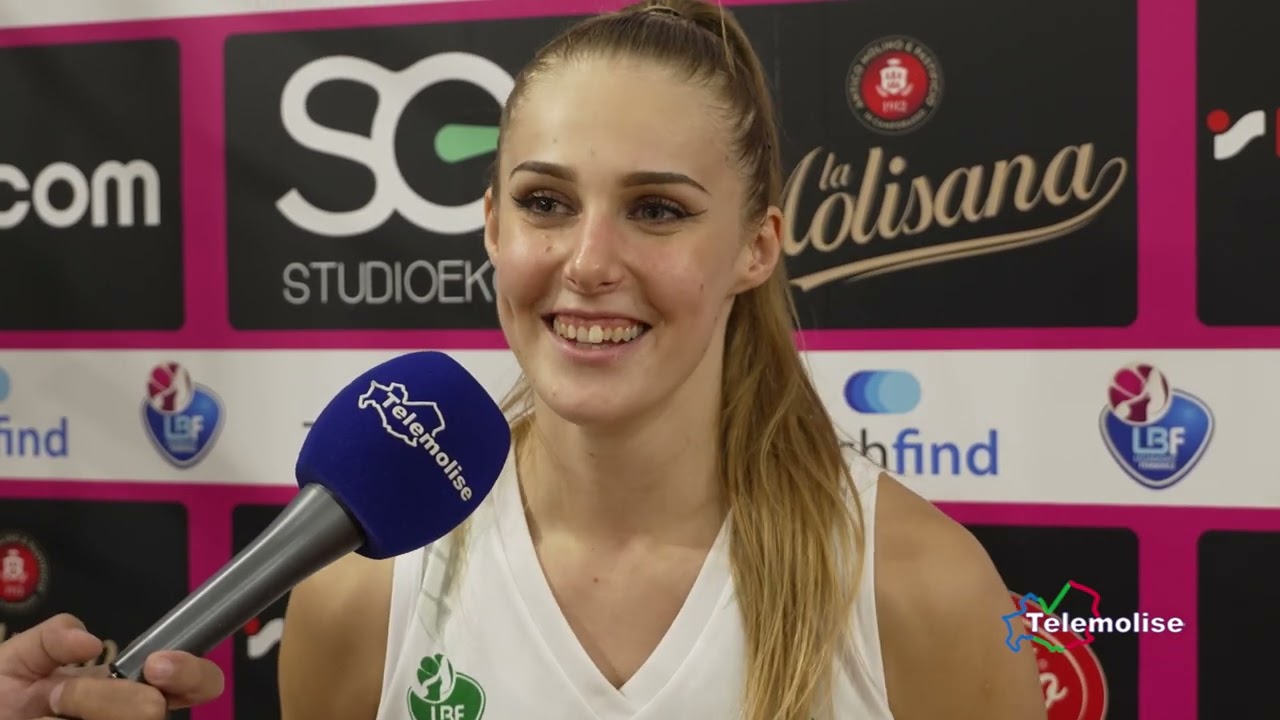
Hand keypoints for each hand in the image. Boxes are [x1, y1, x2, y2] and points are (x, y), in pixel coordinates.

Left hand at [0, 613, 223, 719]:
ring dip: (76, 714)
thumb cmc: (2, 701)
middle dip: (103, 697)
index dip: (192, 674)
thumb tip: (90, 643)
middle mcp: (130, 718)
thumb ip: (53, 637)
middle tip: (60, 697)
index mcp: (127, 689)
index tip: (157, 665)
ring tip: (43, 716)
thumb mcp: (19, 659)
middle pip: (153, 711)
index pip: (195, 684)